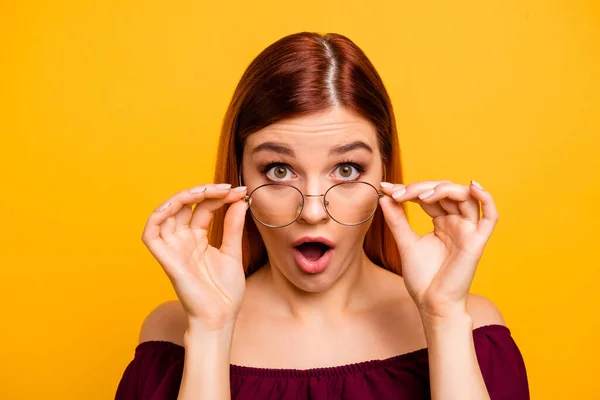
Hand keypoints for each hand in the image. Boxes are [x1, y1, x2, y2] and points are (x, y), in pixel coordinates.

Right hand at [141, 183, 247, 329]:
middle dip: (205, 191)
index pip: (204, 208)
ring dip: (184, 196)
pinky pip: (151, 234)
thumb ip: (233, 226)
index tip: (241, 192)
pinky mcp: (166, 259)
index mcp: (198, 239)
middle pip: (185, 205)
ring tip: (208, 190)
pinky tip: (177, 205)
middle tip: (228, 188)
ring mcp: (173, 248)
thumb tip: (240, 201)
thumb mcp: (233, 252)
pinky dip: (158, 216)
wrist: (220, 317)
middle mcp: (183, 240)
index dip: (219, 196)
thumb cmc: (225, 292)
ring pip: (166, 212)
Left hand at [379, 180, 498, 319]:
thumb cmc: (422, 278)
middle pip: (445, 191)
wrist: (432, 303)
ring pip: (464, 197)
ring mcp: (468, 230)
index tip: (386, 189)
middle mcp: (456, 222)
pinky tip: (473, 186)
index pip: (429, 195)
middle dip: (420, 188)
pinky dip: (486, 199)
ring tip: (420, 196)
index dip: (409, 189)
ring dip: (442, 190)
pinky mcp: (477, 241)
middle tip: (398, 194)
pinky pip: (490, 216)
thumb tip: (385, 196)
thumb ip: (397, 219)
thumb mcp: (405, 242)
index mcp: (442, 222)